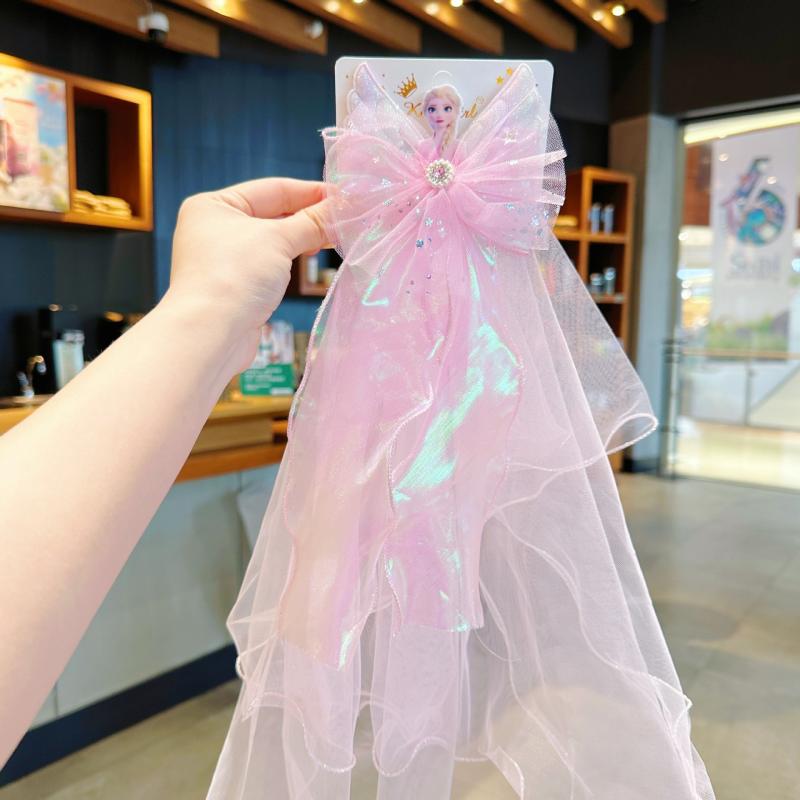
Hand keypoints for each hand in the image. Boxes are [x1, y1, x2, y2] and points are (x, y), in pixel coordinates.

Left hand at [166, 177, 328, 372]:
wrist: (209, 336)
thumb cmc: (233, 276)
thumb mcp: (277, 240)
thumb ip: (312, 222)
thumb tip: (344, 209)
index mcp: (215, 206)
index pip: (272, 189)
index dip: (311, 192)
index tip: (345, 197)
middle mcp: (215, 229)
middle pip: (273, 215)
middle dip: (309, 217)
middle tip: (347, 219)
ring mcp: (225, 260)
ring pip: (273, 242)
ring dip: (303, 239)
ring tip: (335, 238)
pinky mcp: (236, 288)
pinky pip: (270, 265)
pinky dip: (291, 261)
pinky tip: (311, 258)